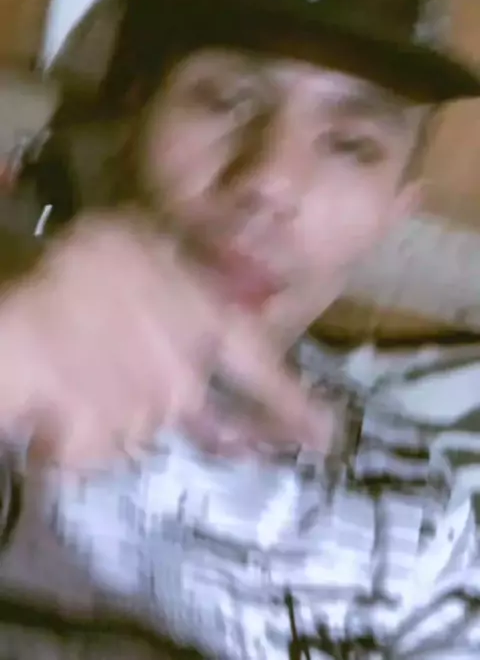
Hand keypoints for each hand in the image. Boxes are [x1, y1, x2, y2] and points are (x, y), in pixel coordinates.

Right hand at [0, 212, 331, 467]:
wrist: (9, 321)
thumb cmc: (72, 264)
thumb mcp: (132, 239)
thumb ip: (185, 268)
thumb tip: (240, 288)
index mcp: (200, 322)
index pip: (258, 364)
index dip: (292, 402)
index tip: (324, 438)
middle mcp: (181, 377)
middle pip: (191, 406)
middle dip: (181, 407)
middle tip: (163, 400)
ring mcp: (140, 416)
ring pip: (139, 426)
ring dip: (115, 408)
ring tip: (77, 371)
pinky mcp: (96, 446)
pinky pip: (92, 448)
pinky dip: (74, 434)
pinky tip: (51, 405)